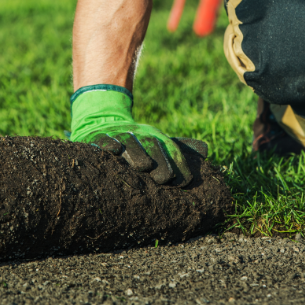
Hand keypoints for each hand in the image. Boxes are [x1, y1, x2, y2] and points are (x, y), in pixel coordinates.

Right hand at [69, 85, 207, 184]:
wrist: (103, 121)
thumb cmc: (137, 140)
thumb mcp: (158, 140)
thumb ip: (180, 147)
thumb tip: (206, 150)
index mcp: (156, 137)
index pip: (171, 150)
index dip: (178, 165)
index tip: (183, 182)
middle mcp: (139, 134)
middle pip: (152, 146)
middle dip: (159, 162)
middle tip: (163, 179)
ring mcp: (119, 135)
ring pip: (130, 143)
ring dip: (136, 154)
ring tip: (143, 167)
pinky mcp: (98, 137)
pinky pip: (103, 139)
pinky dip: (109, 144)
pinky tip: (114, 151)